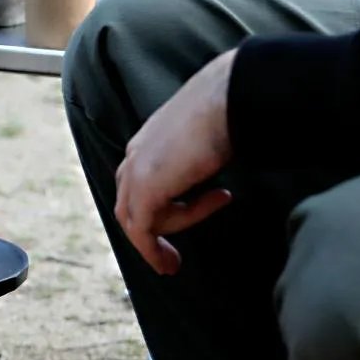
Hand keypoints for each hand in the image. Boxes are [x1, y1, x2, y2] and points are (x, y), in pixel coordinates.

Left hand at [114, 49, 236, 274]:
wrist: (227, 98)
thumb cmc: (228, 111)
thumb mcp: (207, 139)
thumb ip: (199, 158)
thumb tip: (214, 164)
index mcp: (147, 141)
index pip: (139, 183)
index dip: (157, 209)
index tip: (178, 227)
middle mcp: (135, 155)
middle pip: (130, 205)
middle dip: (148, 233)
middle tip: (169, 259)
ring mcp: (136, 171)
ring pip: (137, 220)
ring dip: (158, 242)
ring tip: (177, 260)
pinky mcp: (144, 189)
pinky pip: (142, 231)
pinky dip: (153, 250)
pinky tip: (173, 260)